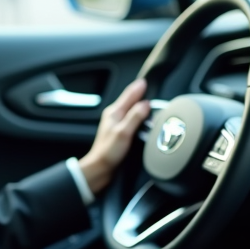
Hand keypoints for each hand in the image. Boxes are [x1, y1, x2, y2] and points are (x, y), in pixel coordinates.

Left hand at [78, 78, 149, 194]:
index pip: (129, 94)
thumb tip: (146, 104)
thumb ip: (135, 116)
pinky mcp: (119, 133)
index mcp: (114, 112)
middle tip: (149, 88)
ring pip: (130, 109)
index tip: (146, 80)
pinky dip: (138, 116)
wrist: (100, 168)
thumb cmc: (108, 152)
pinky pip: (131, 119)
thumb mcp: (124, 132)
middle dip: (140, 94)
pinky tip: (143, 119)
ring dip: (139, 105)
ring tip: (148, 101)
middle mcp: (114, 116)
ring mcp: (116, 124)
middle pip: (129, 100)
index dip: (138, 87)